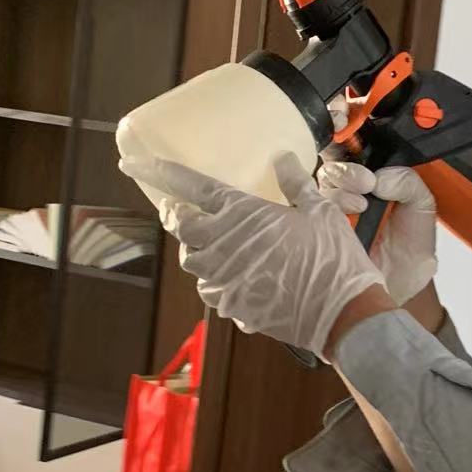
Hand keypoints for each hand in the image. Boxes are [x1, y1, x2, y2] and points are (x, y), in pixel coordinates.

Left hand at [120, 150, 388, 357]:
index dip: (157, 173)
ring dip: (196, 250)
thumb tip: (282, 157)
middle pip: (181, 227)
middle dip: (176, 216)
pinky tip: (234, 276)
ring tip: (211, 244)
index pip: (189, 187)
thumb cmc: (332, 258)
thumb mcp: (321, 211)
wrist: (341, 314)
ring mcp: (224, 279)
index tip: (130, 164)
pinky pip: (210, 289)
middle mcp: (223, 245)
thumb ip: (295, 182)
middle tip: (180, 210)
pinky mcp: (232, 306)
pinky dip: (214, 280)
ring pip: (192, 262)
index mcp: (242, 214)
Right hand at [318, 161, 437, 306]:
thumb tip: (382, 178)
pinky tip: (339, 223)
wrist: (399, 289)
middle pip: (331, 169)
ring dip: (337, 193)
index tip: (370, 176)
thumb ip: (409, 184)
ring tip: (358, 208)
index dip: (356, 157)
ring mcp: (328, 213)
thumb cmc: (409, 252)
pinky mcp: (315, 232)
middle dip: (347, 174)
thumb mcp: (421, 210)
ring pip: (319, 188)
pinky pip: (306, 214)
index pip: (353, 156)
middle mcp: (345, 194)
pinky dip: (319, 212)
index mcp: (370, 182)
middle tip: (366, 186)